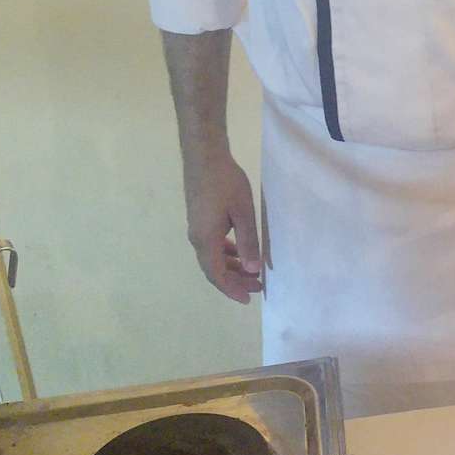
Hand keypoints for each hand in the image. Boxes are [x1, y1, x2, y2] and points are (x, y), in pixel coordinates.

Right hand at [183, 147, 262, 302]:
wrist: (204, 156)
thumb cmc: (226, 182)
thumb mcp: (243, 212)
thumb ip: (248, 242)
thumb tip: (252, 269)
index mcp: (205, 239)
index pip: (217, 274)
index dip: (232, 289)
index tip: (248, 298)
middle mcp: (197, 238)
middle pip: (214, 269)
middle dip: (235, 280)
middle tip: (258, 286)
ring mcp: (196, 229)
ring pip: (213, 257)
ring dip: (232, 267)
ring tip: (253, 272)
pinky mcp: (199, 220)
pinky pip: (212, 245)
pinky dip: (226, 253)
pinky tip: (240, 252)